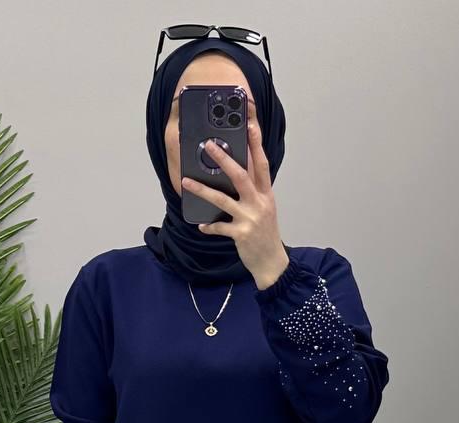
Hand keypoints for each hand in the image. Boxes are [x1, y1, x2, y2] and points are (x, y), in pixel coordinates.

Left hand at [179, 97, 289, 288]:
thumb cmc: (265, 233)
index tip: (250, 125)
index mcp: (266, 193)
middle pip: (241, 174)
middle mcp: (259, 202)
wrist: (271, 261)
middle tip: (209, 145)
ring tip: (187, 183)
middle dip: (224, 159)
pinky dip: (209, 226)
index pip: (262, 163)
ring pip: (223, 199)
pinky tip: (201, 225)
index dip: (256, 144)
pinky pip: (219, 227)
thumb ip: (253, 192)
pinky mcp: (241, 234)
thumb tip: (235, 176)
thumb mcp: (264, 208)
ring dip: (203, 190)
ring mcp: (250, 217)